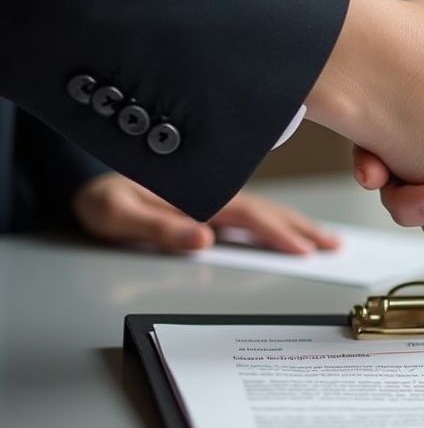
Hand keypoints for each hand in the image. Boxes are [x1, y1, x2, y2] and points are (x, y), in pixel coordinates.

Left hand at [72, 172, 339, 253]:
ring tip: (328, 238)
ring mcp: (216, 197)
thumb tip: (204, 239)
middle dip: (304, 229)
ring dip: (299, 224)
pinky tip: (293, 227)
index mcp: (200, 196)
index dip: (280, 234)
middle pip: (269, 213)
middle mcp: (213, 194)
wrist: (84, 177)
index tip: (306, 250)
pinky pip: (255, 212)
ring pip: (267, 211)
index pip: (250, 217)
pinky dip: (280, 220)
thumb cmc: (100, 197)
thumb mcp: (117, 214)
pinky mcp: (212, 202)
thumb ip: (159, 227)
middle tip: (336, 246)